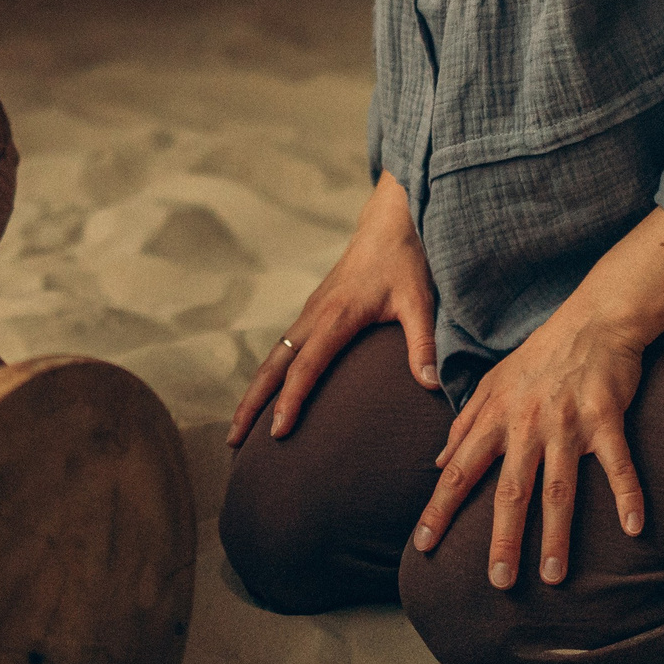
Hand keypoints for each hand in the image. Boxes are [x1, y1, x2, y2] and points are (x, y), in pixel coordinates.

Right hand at [227, 170, 438, 447]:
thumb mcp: (419, 301)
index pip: (305, 368)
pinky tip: (268, 394)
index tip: (277, 433)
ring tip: (241, 429)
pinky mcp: (314, 311)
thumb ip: (423, 343)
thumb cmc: (406, 260)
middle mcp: (314, 316)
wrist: (390, 221)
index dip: (290, 402)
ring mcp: (310, 313)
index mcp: (335, 318)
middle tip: (232, 442)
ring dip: (254, 392)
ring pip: (273, 358)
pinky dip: (269, 375)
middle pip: (272, 367)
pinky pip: (283, 349)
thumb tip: (431, 386)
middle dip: (250, 405)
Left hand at [410, 303, 645, 587]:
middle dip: (503, 538)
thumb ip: (465, 425)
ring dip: (557, 534)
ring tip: (554, 576)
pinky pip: (617, 464)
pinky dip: (628, 495)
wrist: (593, 319)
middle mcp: (527, 425)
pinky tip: (635, 529)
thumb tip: (441, 463)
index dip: (440, 509)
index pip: (460, 471)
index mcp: (495, 418)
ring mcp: (568, 423)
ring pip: (559, 488)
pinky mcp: (606, 418)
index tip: (422, 546)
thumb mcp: (492, 383)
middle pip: (510, 491)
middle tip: (498, 582)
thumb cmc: (540, 355)